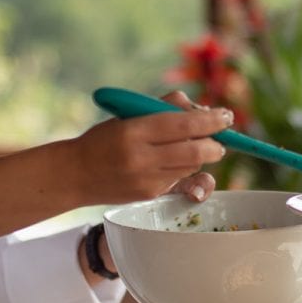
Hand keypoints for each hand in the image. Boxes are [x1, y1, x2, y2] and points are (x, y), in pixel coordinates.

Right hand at [69, 99, 228, 204]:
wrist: (75, 174)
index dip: (211, 120)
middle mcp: (141, 158)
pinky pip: (179, 179)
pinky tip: (174, 160)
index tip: (226, 115)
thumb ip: (162, 107)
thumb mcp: (127, 115)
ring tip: (195, 144)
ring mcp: (147, 180)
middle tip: (222, 136)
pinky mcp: (149, 195)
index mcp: (135, 131)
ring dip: (200, 155)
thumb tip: (198, 108)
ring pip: (191, 167)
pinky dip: (184, 168)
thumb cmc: (104, 138)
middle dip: (216, 143)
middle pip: (195, 152)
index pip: (184, 125)